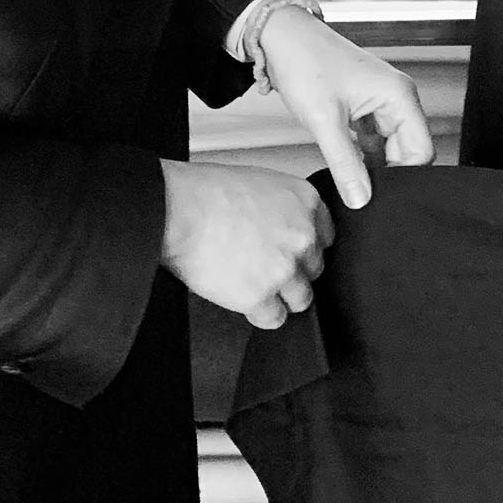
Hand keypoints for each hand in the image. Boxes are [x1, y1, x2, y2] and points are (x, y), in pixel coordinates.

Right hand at [160, 160, 332, 329]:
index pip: (325, 237)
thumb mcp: (259, 184)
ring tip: (255, 286)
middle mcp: (303, 236)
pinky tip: (245, 301)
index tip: (292, 253)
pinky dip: (261, 314)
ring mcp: (284, 268)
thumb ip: (283, 209)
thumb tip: (283, 231)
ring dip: (281, 296)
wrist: (177, 210)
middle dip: (292, 272)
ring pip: (301, 298)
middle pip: (315, 269)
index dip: (304, 249)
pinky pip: (274, 318)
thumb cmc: (204, 192)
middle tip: (265, 267)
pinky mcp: (261, 296)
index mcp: (306, 202)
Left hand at [257, 5, 436, 209]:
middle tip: (358, 186)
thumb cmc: (304, 61)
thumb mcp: (324, 120)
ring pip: (389, 146)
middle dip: (386, 171)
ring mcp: (381, 101)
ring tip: (348, 171)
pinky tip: (343, 160)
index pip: (422, 150)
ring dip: (372, 162)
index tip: (377, 192)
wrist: (281, 37)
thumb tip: (362, 198)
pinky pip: (374, 137)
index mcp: (399, 95)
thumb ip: (345, 164)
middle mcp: (396, 97)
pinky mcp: (364, 105)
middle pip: (408, 150)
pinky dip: (361, 152)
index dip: (403, 174)